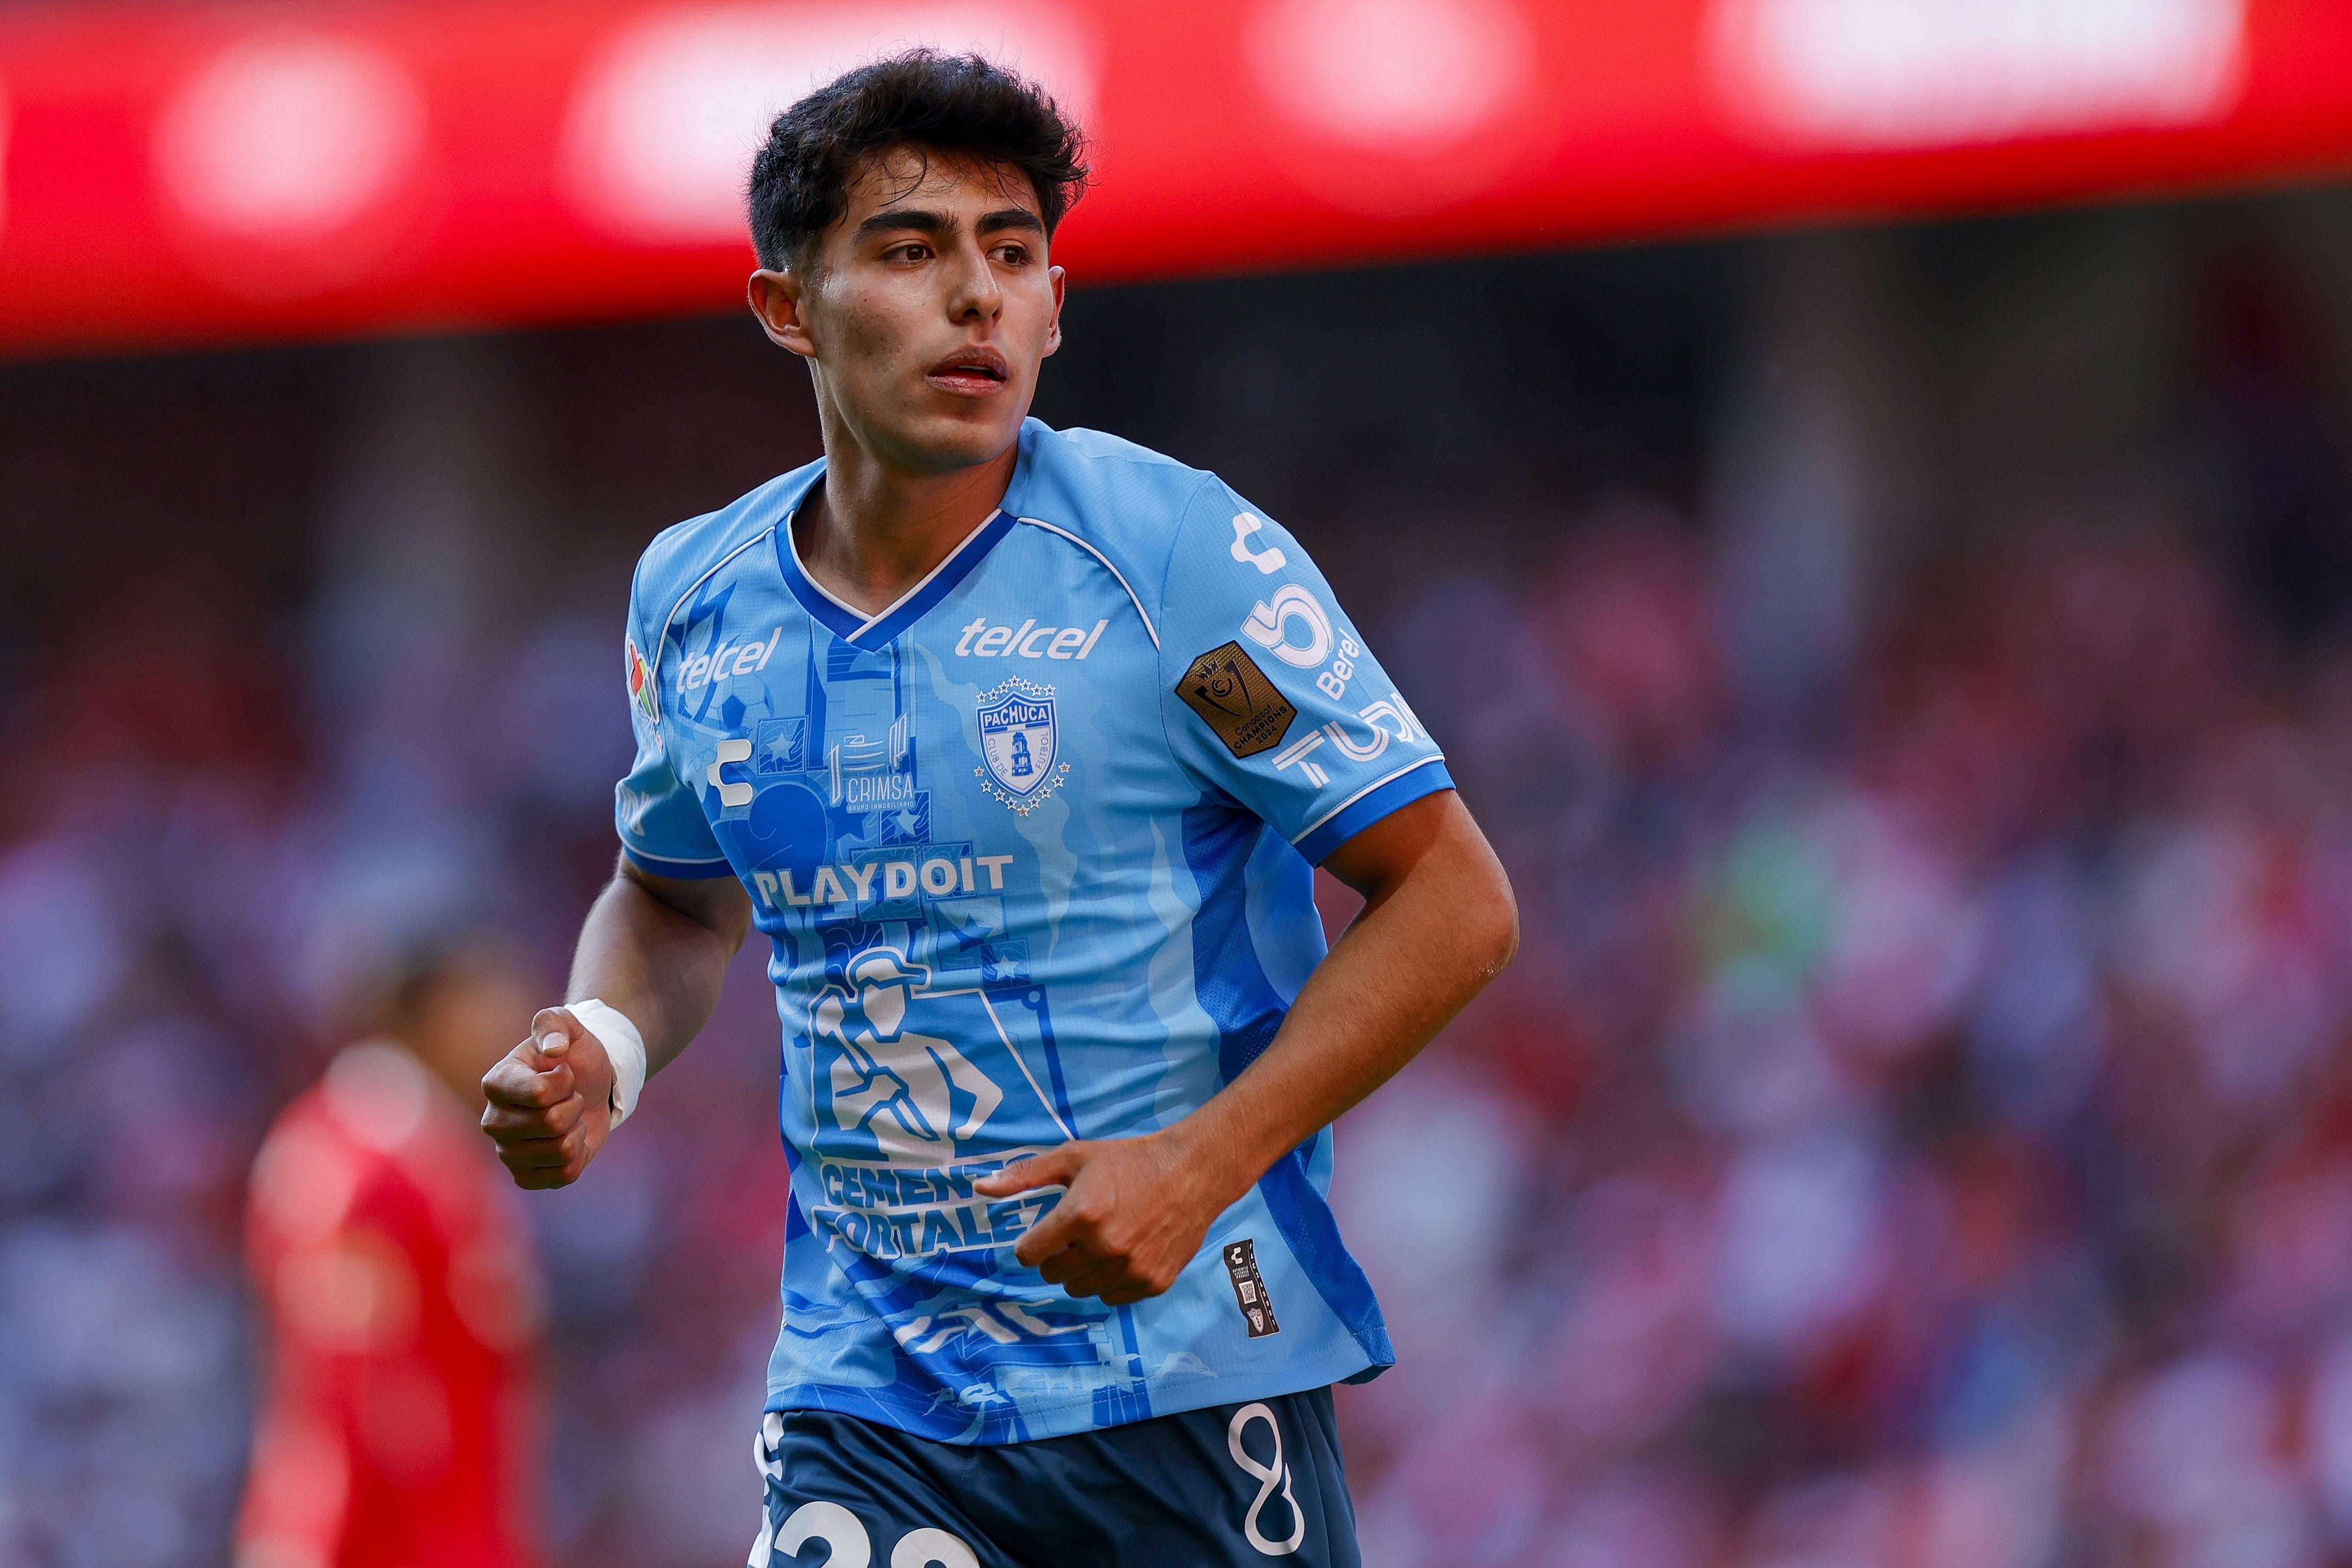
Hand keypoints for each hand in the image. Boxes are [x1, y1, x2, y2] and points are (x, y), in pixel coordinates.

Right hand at [480, 1007, 615, 1189]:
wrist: (590, 1086)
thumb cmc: (573, 1056)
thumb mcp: (568, 1027)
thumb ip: (555, 1024)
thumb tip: (554, 1049)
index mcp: (496, 1082)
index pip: (539, 1094)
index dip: (566, 1082)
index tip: (564, 1071)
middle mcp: (493, 1120)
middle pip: (552, 1123)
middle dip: (574, 1105)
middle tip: (569, 1096)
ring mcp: (506, 1152)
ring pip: (561, 1151)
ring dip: (578, 1130)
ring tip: (569, 1117)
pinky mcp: (524, 1176)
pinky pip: (565, 1174)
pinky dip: (579, 1156)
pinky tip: (569, 1139)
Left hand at [973, 1133, 1237, 1305]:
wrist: (1191, 1173)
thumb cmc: (1127, 1161)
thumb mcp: (1073, 1158)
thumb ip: (1024, 1175)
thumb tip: (978, 1186)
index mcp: (1080, 1214)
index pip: (1029, 1255)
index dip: (1032, 1244)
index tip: (1045, 1233)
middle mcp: (1104, 1247)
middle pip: (1052, 1275)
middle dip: (1056, 1256)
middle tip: (1077, 1234)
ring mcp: (1130, 1269)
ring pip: (1080, 1290)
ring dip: (1082, 1271)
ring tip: (1101, 1241)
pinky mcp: (1152, 1283)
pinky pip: (1110, 1298)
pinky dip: (1110, 1281)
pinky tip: (1124, 1252)